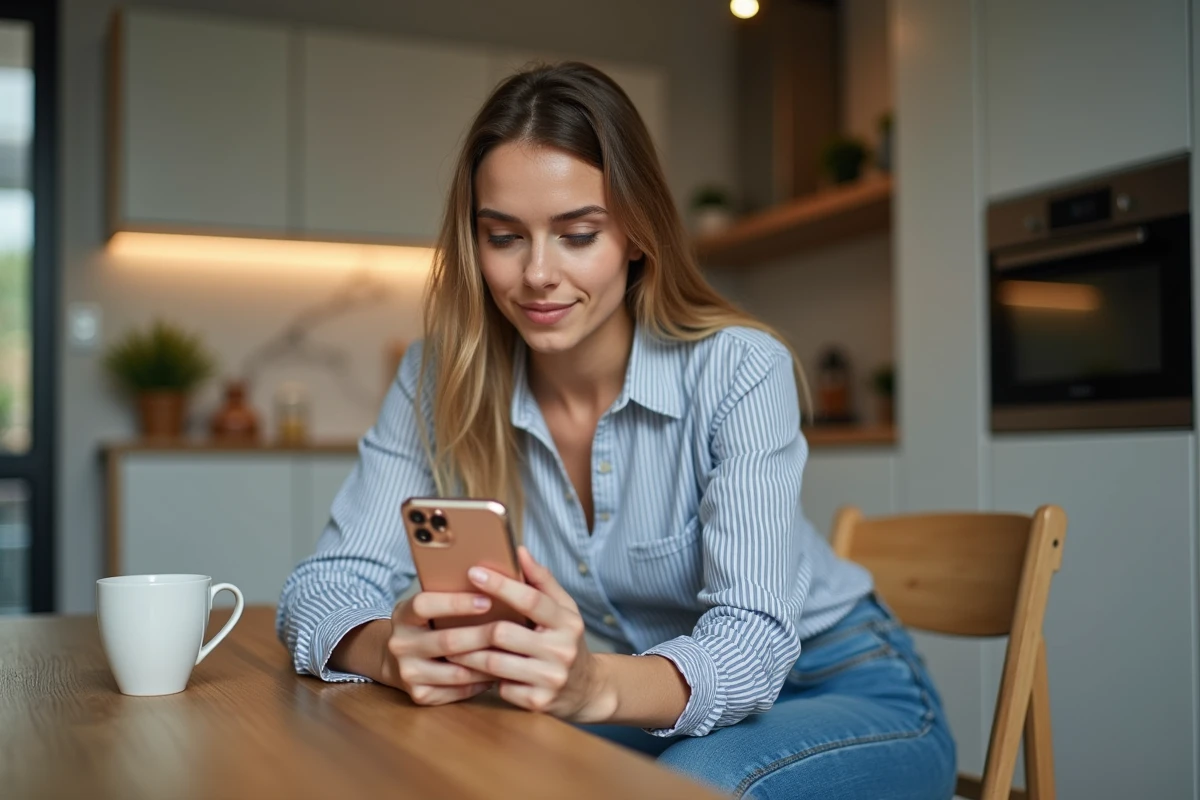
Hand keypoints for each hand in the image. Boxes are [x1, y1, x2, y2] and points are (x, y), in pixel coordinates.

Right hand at [381, 591, 500, 705]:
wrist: (396, 660)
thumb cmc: (427, 624)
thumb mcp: (430, 606)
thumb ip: (452, 595)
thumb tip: (497, 582)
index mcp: (403, 615)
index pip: (425, 605)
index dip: (456, 603)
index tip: (487, 600)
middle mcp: (400, 645)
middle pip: (447, 641)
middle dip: (482, 635)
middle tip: (511, 629)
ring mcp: (408, 673)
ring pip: (457, 671)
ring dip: (488, 663)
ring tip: (513, 653)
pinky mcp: (420, 695)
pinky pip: (458, 691)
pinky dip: (481, 682)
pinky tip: (499, 672)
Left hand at [447, 547, 612, 721]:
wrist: (588, 689)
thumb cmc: (567, 641)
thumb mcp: (564, 610)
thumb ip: (542, 580)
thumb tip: (519, 551)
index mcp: (567, 622)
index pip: (531, 599)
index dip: (500, 585)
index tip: (474, 572)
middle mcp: (562, 650)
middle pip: (504, 633)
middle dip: (473, 627)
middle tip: (448, 620)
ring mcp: (551, 679)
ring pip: (495, 663)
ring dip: (470, 655)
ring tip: (453, 647)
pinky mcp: (539, 703)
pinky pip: (501, 688)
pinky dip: (488, 680)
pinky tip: (479, 673)